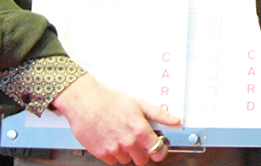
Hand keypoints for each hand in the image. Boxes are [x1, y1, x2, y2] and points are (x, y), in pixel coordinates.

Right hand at [50, 73, 180, 164]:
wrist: (85, 101)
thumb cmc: (110, 100)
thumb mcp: (139, 103)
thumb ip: (159, 114)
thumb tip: (175, 120)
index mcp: (139, 129)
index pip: (156, 150)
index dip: (159, 151)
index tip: (158, 150)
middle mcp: (128, 141)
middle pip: (142, 159)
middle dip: (142, 152)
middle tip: (136, 141)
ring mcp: (114, 149)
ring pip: (126, 160)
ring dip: (126, 152)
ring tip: (120, 136)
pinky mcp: (101, 153)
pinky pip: (112, 161)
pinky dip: (113, 153)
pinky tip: (111, 140)